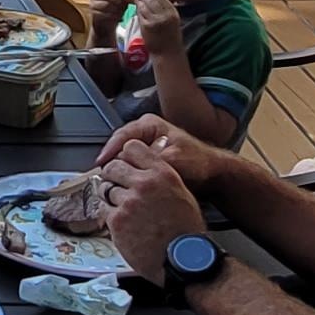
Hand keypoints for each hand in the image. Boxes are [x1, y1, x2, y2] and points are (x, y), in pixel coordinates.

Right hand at [98, 112, 226, 201]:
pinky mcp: (145, 162)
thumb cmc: (198, 162)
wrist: (212, 174)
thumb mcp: (175, 159)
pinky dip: (126, 178)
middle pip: (118, 148)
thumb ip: (152, 160)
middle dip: (112, 164)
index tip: (101, 164)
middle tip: (103, 179)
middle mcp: (144, 134)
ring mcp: (144, 148)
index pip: (122, 136)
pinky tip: (123, 189)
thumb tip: (130, 166)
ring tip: (110, 186)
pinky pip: (130, 169)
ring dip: (118, 173)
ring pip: (122, 160)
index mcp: (149, 125)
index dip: (110, 151)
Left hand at [102, 157, 209, 284]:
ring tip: (122, 207)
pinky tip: (122, 222)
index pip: (132, 147)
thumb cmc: (186, 231)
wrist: (184, 259)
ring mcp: (128, 202)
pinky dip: (109, 215)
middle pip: (113, 166)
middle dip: (112, 175)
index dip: (124, 155)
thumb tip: (141, 171)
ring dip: (110, 196)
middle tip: (116, 184)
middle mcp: (144, 184)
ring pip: (105, 188)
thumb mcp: (181, 193)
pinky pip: (103, 210)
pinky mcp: (117, 221)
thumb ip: (159, 178)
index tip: (123, 163)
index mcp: (162, 173)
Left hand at [122, 0, 185, 56]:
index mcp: (173, 12)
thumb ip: (165, 9)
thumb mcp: (173, 20)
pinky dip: (137, 9)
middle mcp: (165, 15)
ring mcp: (154, 20)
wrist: (167, 53)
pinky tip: (136, 7)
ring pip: (144, 5)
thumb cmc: (170, 36)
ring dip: (139, 1)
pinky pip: (140, 14)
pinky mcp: (146, 26)